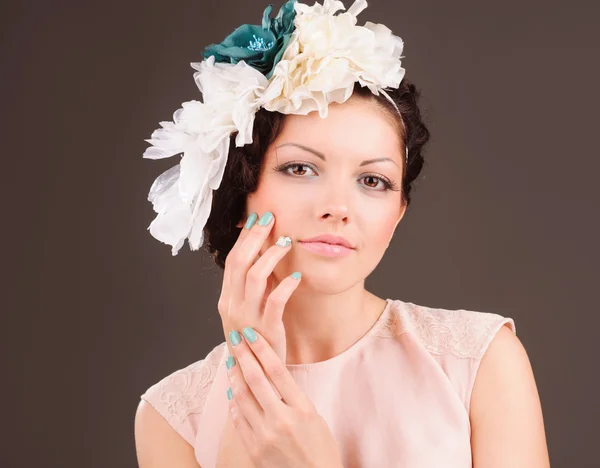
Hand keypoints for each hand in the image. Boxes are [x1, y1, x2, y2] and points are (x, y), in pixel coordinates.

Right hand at [215, 211, 299, 467]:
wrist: (257, 376)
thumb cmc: (256, 339)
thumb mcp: (250, 309)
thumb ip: (254, 285)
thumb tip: (264, 253)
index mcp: (227, 299)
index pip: (232, 260)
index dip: (245, 237)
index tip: (258, 218)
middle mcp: (232, 306)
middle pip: (240, 262)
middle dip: (255, 237)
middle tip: (270, 219)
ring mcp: (247, 319)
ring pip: (255, 277)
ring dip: (271, 256)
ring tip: (287, 243)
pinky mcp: (266, 331)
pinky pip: (275, 302)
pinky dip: (286, 285)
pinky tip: (298, 276)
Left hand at [226, 326, 343, 467]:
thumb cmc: (321, 451)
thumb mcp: (316, 419)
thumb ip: (295, 399)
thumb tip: (274, 378)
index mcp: (303, 409)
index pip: (277, 371)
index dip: (262, 349)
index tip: (251, 334)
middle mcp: (283, 420)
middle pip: (256, 379)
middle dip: (244, 355)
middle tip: (235, 338)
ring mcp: (266, 436)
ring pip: (242, 398)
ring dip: (234, 376)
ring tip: (231, 361)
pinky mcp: (254, 450)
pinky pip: (238, 421)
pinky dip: (234, 403)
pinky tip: (231, 390)